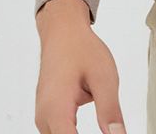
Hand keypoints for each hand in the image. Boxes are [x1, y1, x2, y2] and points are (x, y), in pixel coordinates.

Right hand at [34, 0, 125, 133]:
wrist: (62, 32)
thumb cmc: (81, 49)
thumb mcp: (104, 77)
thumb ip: (110, 110)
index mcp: (56, 110)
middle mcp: (44, 118)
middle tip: (112, 130)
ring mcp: (43, 118)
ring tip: (100, 113)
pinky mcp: (47, 115)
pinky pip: (60, 132)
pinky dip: (74, 133)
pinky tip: (93, 118)